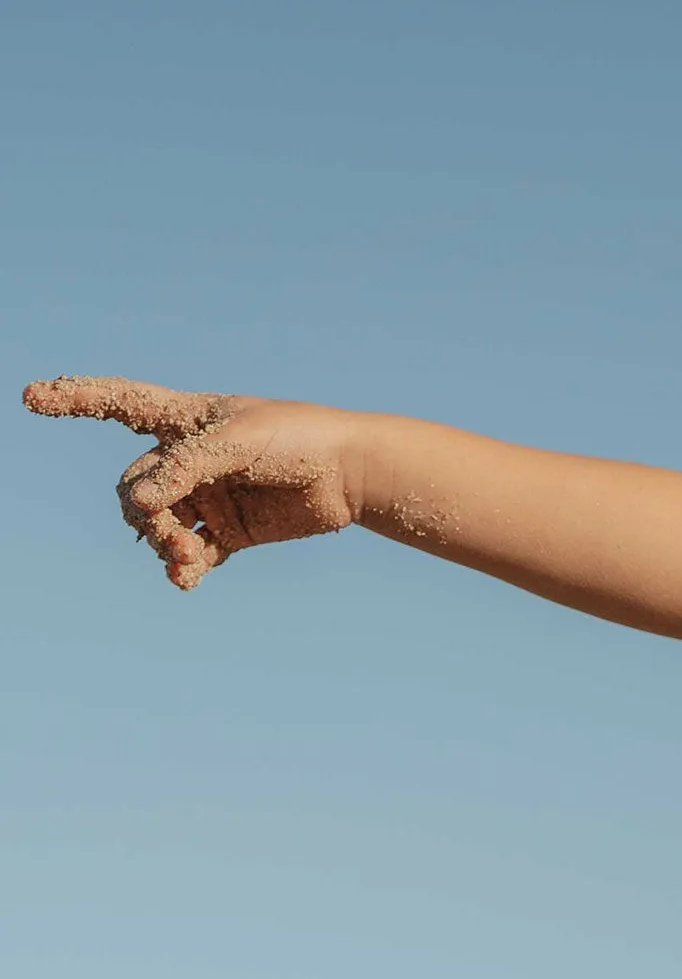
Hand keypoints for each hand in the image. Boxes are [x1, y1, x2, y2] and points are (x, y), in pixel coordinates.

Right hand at [24, 376, 364, 590]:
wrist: (351, 475)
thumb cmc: (298, 439)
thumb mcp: (238, 443)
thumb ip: (186, 467)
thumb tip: (140, 503)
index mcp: (184, 418)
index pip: (119, 402)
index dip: (76, 399)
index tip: (33, 398)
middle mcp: (189, 459)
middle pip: (137, 487)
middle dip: (144, 514)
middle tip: (170, 536)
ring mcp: (207, 496)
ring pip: (160, 525)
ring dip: (164, 545)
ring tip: (186, 562)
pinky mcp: (230, 531)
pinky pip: (193, 554)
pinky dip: (185, 568)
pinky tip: (185, 580)